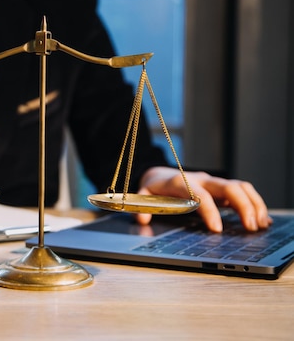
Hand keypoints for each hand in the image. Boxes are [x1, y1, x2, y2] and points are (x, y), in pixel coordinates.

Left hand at [135, 166, 269, 231]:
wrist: (159, 175)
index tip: (217, 229)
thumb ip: (142, 207)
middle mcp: (201, 179)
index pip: (200, 194)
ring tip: (260, 225)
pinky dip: (254, 204)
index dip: (209, 211)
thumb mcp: (143, 196)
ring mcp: (213, 182)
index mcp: (181, 182)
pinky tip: (261, 219)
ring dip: (253, 204)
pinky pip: (243, 191)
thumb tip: (143, 218)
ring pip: (240, 186)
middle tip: (250, 228)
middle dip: (242, 206)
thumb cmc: (154, 188)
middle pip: (228, 186)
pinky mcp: (221, 187)